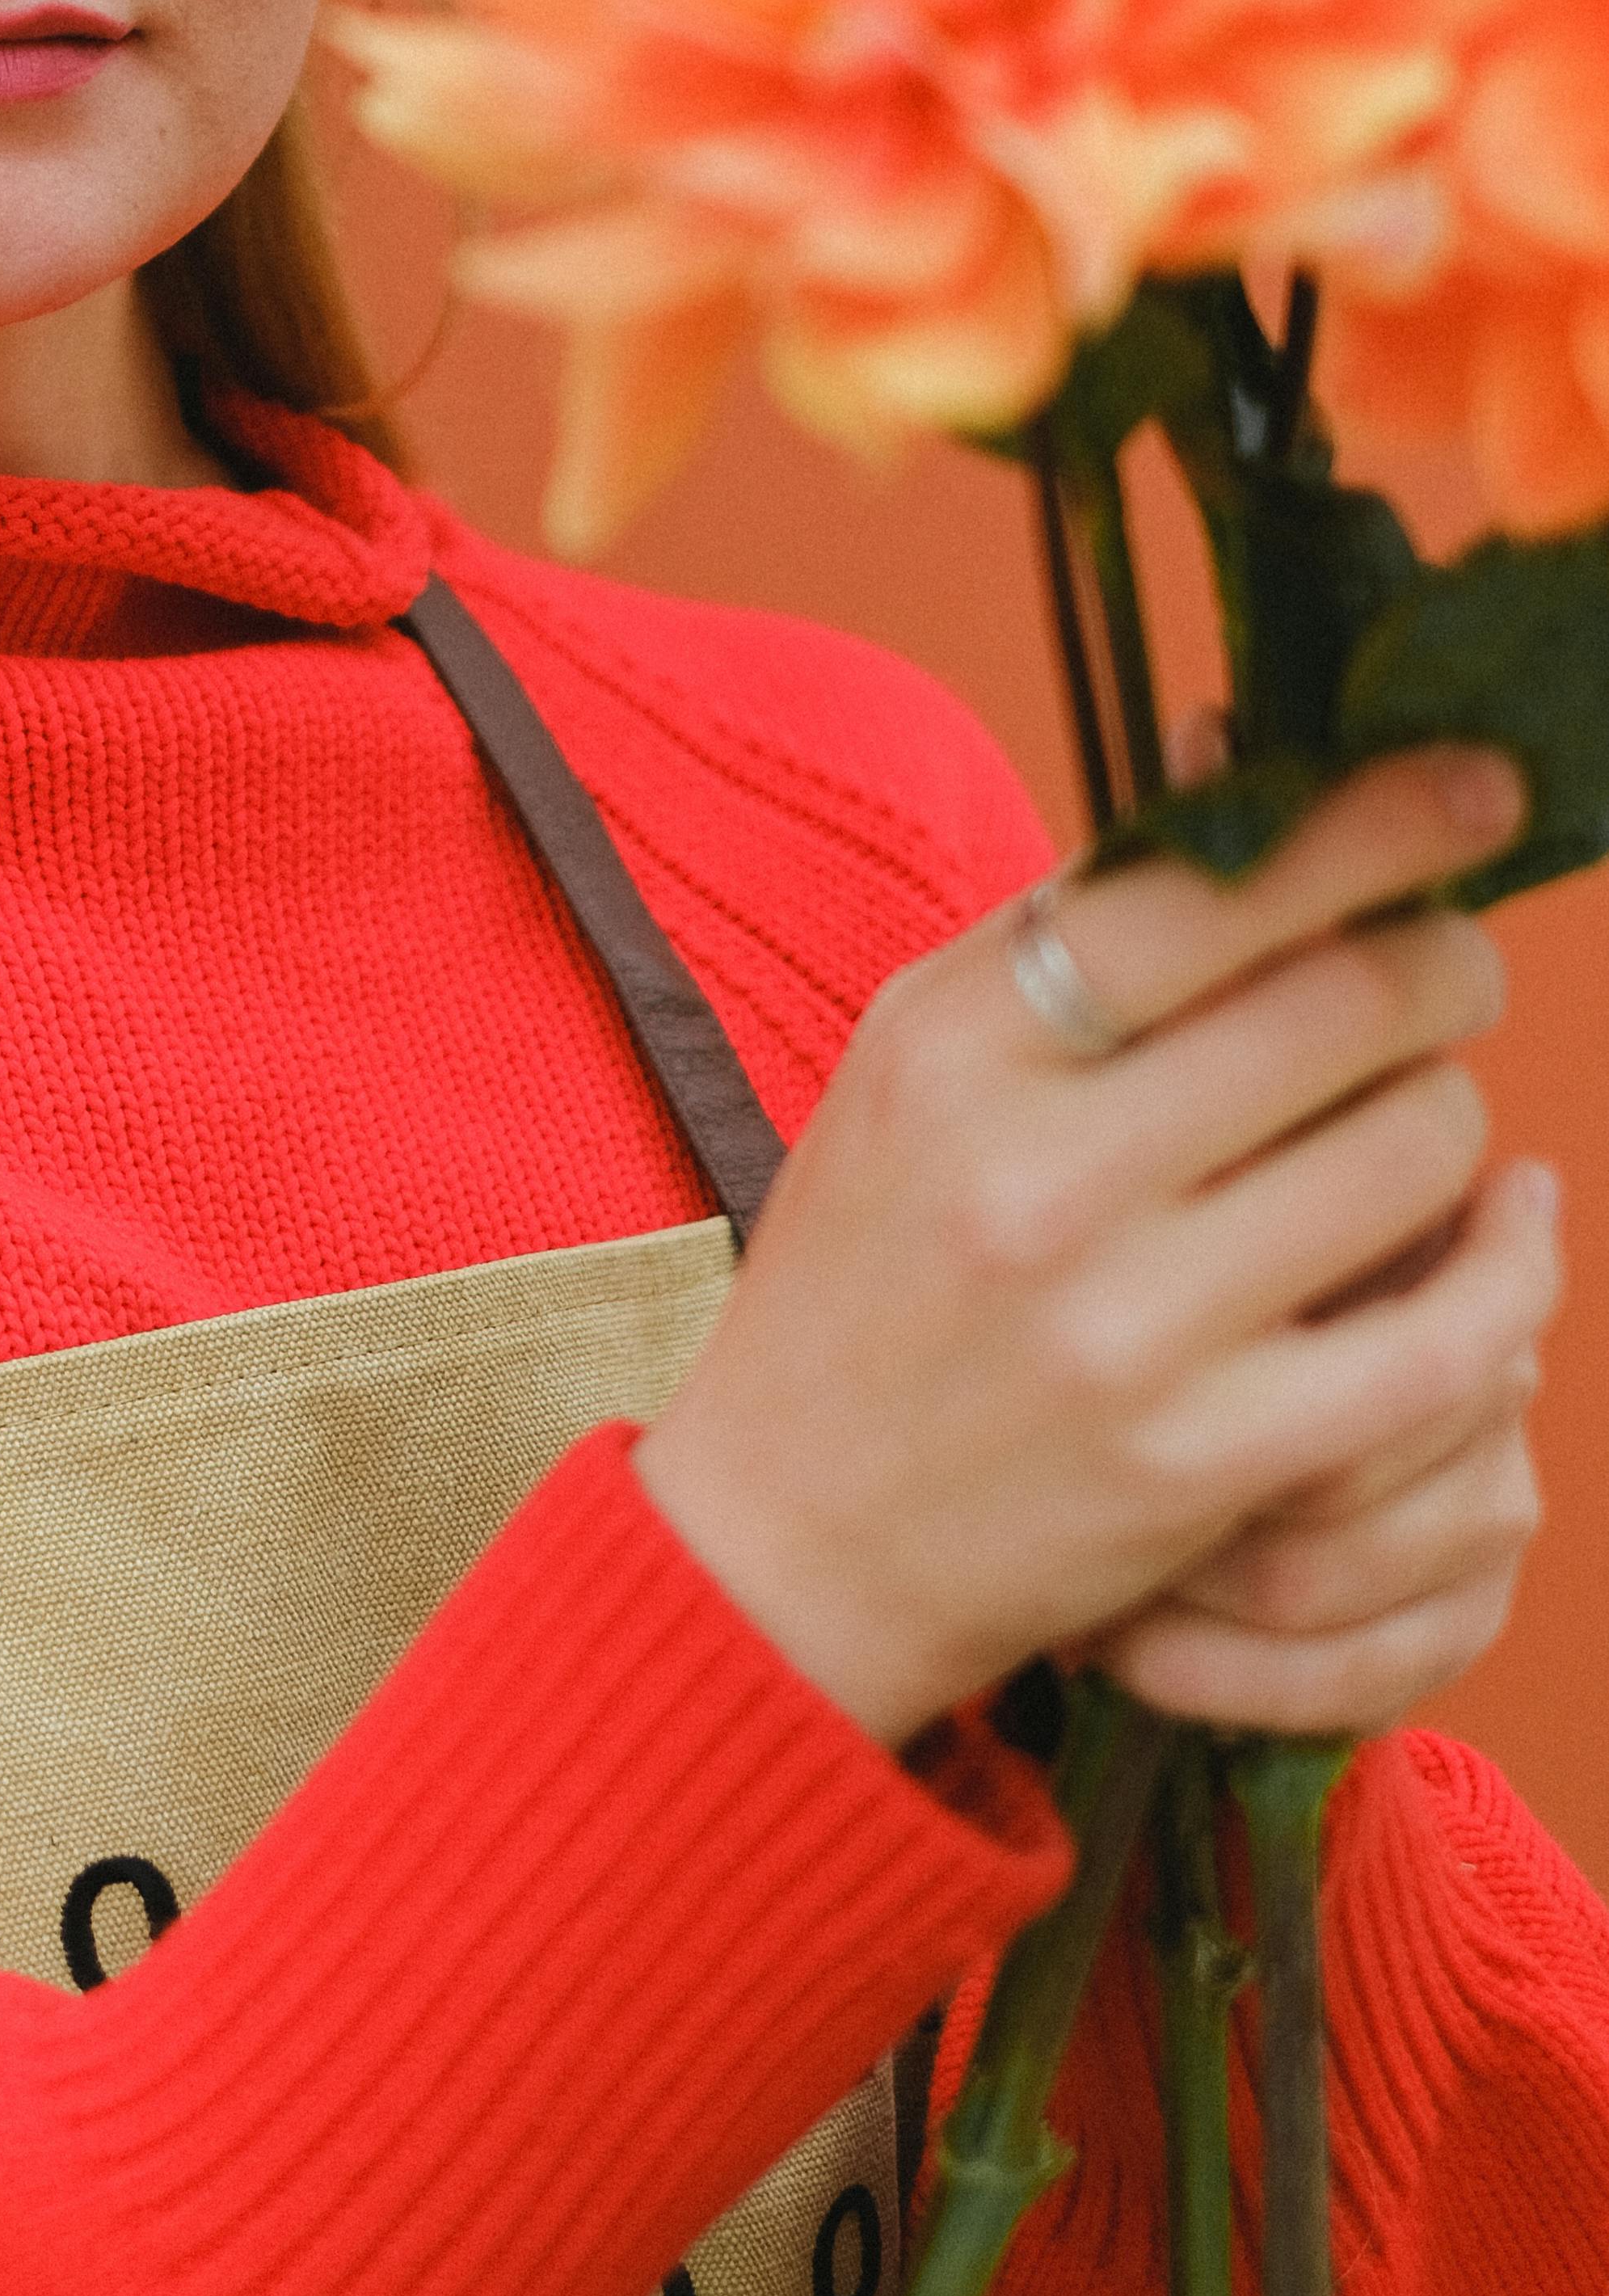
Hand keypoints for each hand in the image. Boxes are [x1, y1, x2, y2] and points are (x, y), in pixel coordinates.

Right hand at [634, 749, 1549, 1747]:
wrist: (789, 1538)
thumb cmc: (871, 1270)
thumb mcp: (916, 1066)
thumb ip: (1074, 931)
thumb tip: (1239, 758)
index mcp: (953, 1048)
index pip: (1201, 887)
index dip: (1376, 822)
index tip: (1475, 789)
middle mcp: (1031, 1177)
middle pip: (1342, 1001)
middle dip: (1444, 961)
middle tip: (1450, 965)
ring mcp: (1121, 1329)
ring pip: (1413, 1149)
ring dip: (1453, 1110)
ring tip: (1413, 1118)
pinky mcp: (1200, 1465)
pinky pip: (1439, 1340)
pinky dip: (1505, 1268)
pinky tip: (1500, 1235)